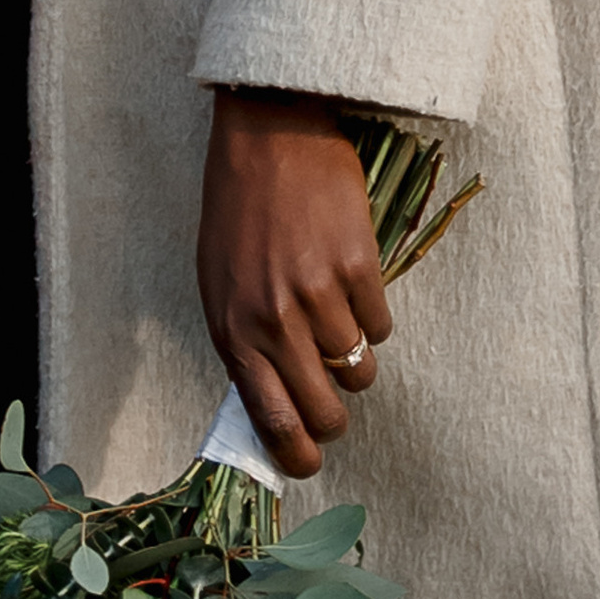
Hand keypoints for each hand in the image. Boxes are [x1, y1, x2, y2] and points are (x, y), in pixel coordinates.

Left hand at [196, 90, 392, 480]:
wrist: (269, 134)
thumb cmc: (238, 208)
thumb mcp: (219, 281)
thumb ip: (243, 341)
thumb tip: (272, 400)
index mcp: (232, 329)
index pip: (270, 419)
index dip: (296, 454)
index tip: (309, 463)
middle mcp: (273, 320)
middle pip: (324, 410)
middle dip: (336, 418)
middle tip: (337, 403)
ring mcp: (318, 296)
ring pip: (358, 370)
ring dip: (355, 359)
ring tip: (341, 325)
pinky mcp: (358, 268)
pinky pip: (381, 326)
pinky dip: (373, 316)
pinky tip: (355, 286)